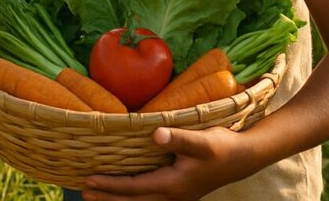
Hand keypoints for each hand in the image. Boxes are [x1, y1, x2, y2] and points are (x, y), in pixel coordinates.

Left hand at [83, 126, 256, 199]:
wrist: (245, 157)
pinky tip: (128, 194)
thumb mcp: (201, 140)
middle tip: (83, 193)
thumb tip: (155, 134)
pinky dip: (134, 197)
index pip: (134, 187)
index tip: (88, 181)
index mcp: (173, 184)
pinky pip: (151, 199)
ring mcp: (178, 196)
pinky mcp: (181, 191)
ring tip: (97, 197)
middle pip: (134, 200)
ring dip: (119, 200)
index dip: (110, 185)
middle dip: (108, 198)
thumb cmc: (222, 146)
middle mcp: (174, 195)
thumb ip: (178, 138)